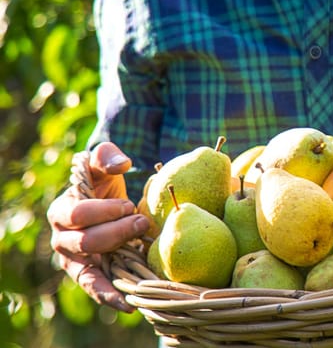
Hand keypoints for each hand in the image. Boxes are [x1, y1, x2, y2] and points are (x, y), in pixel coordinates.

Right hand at [47, 142, 149, 311]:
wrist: (112, 202)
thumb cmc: (105, 183)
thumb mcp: (104, 164)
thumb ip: (107, 156)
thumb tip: (122, 164)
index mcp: (61, 211)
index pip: (77, 213)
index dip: (105, 210)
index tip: (129, 204)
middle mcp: (62, 239)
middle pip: (87, 241)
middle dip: (118, 232)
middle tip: (143, 223)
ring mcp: (74, 261)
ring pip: (90, 269)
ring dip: (117, 264)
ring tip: (141, 257)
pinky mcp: (89, 276)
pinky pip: (95, 290)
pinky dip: (110, 297)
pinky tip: (130, 305)